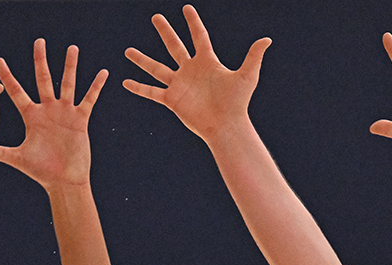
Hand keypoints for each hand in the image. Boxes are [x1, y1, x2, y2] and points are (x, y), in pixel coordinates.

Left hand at [0, 39, 106, 190]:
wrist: (64, 181)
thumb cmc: (41, 172)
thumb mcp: (17, 158)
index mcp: (32, 116)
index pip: (17, 92)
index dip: (8, 76)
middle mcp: (48, 110)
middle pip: (43, 79)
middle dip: (40, 60)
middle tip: (39, 41)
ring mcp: (64, 113)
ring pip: (67, 84)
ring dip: (70, 66)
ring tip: (72, 49)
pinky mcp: (80, 120)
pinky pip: (89, 99)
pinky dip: (96, 87)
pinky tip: (103, 73)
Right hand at [123, 4, 270, 143]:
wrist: (226, 126)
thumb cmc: (238, 103)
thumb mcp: (247, 76)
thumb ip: (254, 56)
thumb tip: (267, 39)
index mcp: (207, 62)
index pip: (198, 36)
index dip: (193, 22)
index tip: (186, 8)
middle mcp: (191, 70)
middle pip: (174, 46)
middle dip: (165, 31)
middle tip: (156, 17)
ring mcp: (180, 85)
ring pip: (157, 68)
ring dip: (142, 60)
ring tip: (127, 50)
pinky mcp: (172, 100)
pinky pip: (152, 92)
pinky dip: (139, 88)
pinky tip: (125, 82)